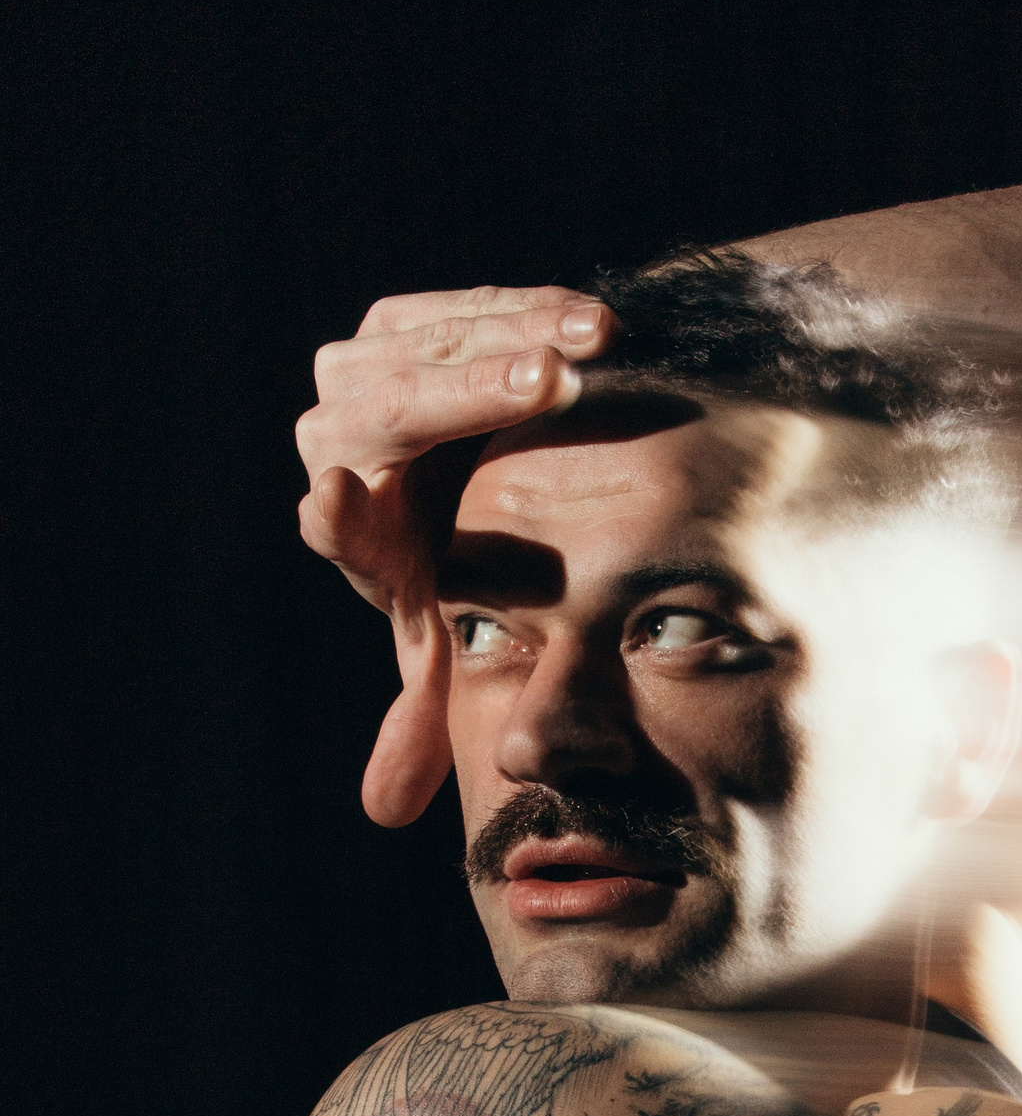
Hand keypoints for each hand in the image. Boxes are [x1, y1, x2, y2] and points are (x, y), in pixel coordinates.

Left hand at [296, 285, 618, 823]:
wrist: (460, 469)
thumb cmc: (460, 564)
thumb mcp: (442, 634)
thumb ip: (423, 713)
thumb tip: (386, 810)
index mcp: (348, 524)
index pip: (332, 523)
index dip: (333, 515)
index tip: (335, 500)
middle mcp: (336, 435)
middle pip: (390, 407)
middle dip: (470, 394)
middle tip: (552, 386)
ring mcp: (361, 368)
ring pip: (431, 342)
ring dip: (515, 334)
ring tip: (595, 344)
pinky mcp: (399, 319)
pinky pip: (466, 305)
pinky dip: (532, 306)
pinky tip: (595, 321)